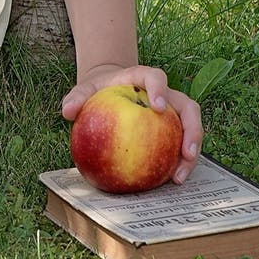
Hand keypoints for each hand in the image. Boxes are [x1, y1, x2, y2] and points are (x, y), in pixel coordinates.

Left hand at [61, 63, 203, 183]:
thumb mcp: (85, 91)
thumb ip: (76, 98)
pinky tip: (169, 180)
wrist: (107, 94)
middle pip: (188, 107)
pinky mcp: (171, 131)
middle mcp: (165, 94)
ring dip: (191, 153)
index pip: (156, 77)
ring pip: (191, 129)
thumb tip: (66, 111)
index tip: (159, 107)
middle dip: (192, 130)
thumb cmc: (98, 91)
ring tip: (179, 176)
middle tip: (186, 153)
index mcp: (143, 78)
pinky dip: (178, 163)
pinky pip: (180, 146)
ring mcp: (172, 113)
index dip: (160, 90)